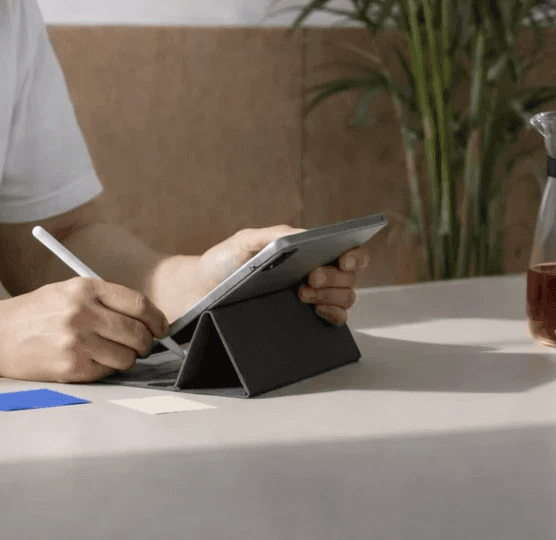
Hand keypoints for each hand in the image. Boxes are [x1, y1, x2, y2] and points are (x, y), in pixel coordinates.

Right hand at [0, 277, 168, 382]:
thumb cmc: (33, 313)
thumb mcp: (66, 292)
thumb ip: (103, 301)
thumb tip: (146, 320)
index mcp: (84, 288)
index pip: (138, 304)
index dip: (156, 319)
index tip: (161, 327)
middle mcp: (83, 312)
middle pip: (138, 333)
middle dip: (146, 342)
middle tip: (140, 345)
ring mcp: (77, 341)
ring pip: (128, 357)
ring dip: (126, 359)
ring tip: (109, 353)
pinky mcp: (72, 367)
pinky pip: (107, 372)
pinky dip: (106, 369)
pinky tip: (89, 361)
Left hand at [196, 226, 370, 325]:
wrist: (200, 292)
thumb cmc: (224, 262)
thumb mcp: (246, 241)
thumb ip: (276, 235)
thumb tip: (307, 235)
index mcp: (306, 253)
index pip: (347, 252)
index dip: (355, 255)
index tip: (344, 259)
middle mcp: (315, 275)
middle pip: (349, 278)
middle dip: (334, 277)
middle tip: (309, 278)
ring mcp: (312, 299)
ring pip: (346, 299)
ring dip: (332, 296)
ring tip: (301, 294)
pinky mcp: (304, 320)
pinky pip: (334, 321)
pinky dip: (333, 316)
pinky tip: (315, 311)